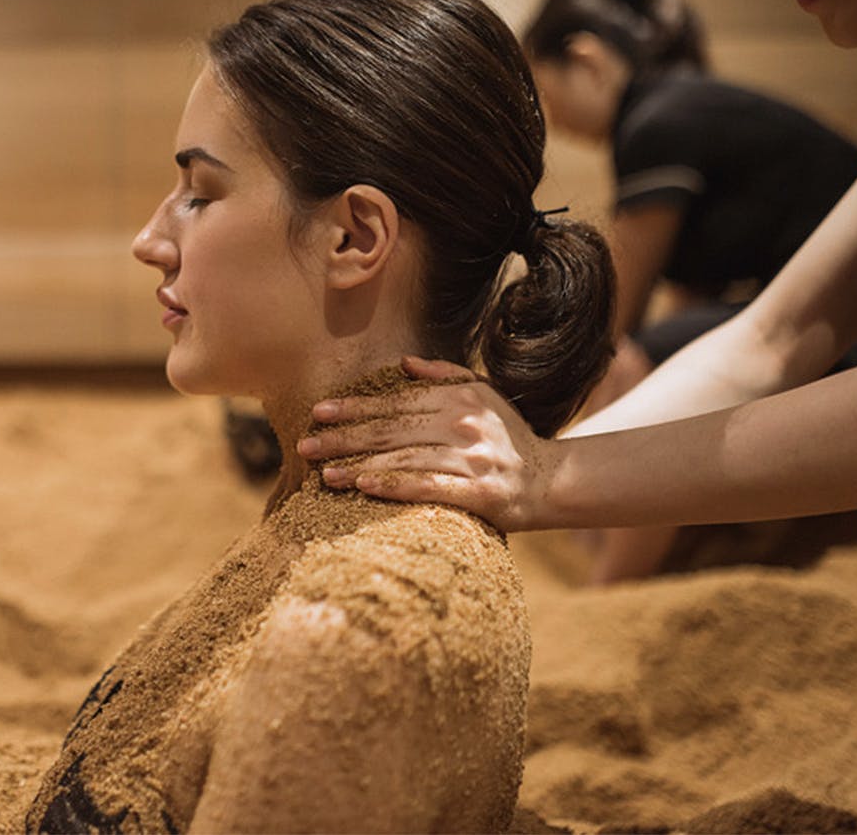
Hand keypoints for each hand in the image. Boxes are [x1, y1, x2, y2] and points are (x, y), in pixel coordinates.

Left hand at [297, 356, 551, 531]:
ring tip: (324, 475)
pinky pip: (428, 487)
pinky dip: (395, 486)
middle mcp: (463, 424)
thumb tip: (404, 364)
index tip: (319, 413)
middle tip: (305, 447)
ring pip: (403, 460)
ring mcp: (472, 459)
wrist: (552, 479)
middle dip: (343, 439)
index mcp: (459, 398)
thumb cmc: (510, 436)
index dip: (354, 408)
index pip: (395, 403)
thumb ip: (445, 375)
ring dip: (359, 467)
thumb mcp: (484, 394)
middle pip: (391, 431)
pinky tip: (364, 487)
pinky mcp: (480, 493)